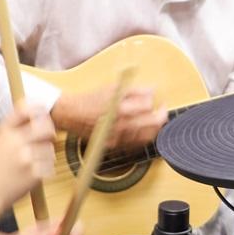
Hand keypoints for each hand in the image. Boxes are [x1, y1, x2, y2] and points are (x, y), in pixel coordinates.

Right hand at [0, 102, 54, 214]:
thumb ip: (12, 129)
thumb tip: (34, 115)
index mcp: (4, 132)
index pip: (24, 110)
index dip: (38, 109)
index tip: (43, 112)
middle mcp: (15, 142)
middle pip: (45, 127)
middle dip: (50, 131)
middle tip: (49, 137)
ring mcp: (26, 158)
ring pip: (50, 149)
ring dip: (46, 154)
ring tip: (33, 162)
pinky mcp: (34, 174)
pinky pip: (49, 166)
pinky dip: (45, 170)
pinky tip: (33, 173)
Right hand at [52, 86, 167, 150]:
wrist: (71, 114)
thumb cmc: (90, 99)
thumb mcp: (113, 89)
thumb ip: (135, 90)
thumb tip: (152, 90)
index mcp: (121, 108)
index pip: (148, 107)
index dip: (155, 102)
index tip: (157, 99)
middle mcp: (121, 125)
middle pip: (152, 124)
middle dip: (161, 116)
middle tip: (162, 110)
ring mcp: (118, 137)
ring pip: (146, 137)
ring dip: (154, 128)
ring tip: (154, 120)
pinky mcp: (114, 145)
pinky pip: (135, 145)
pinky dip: (143, 137)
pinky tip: (142, 130)